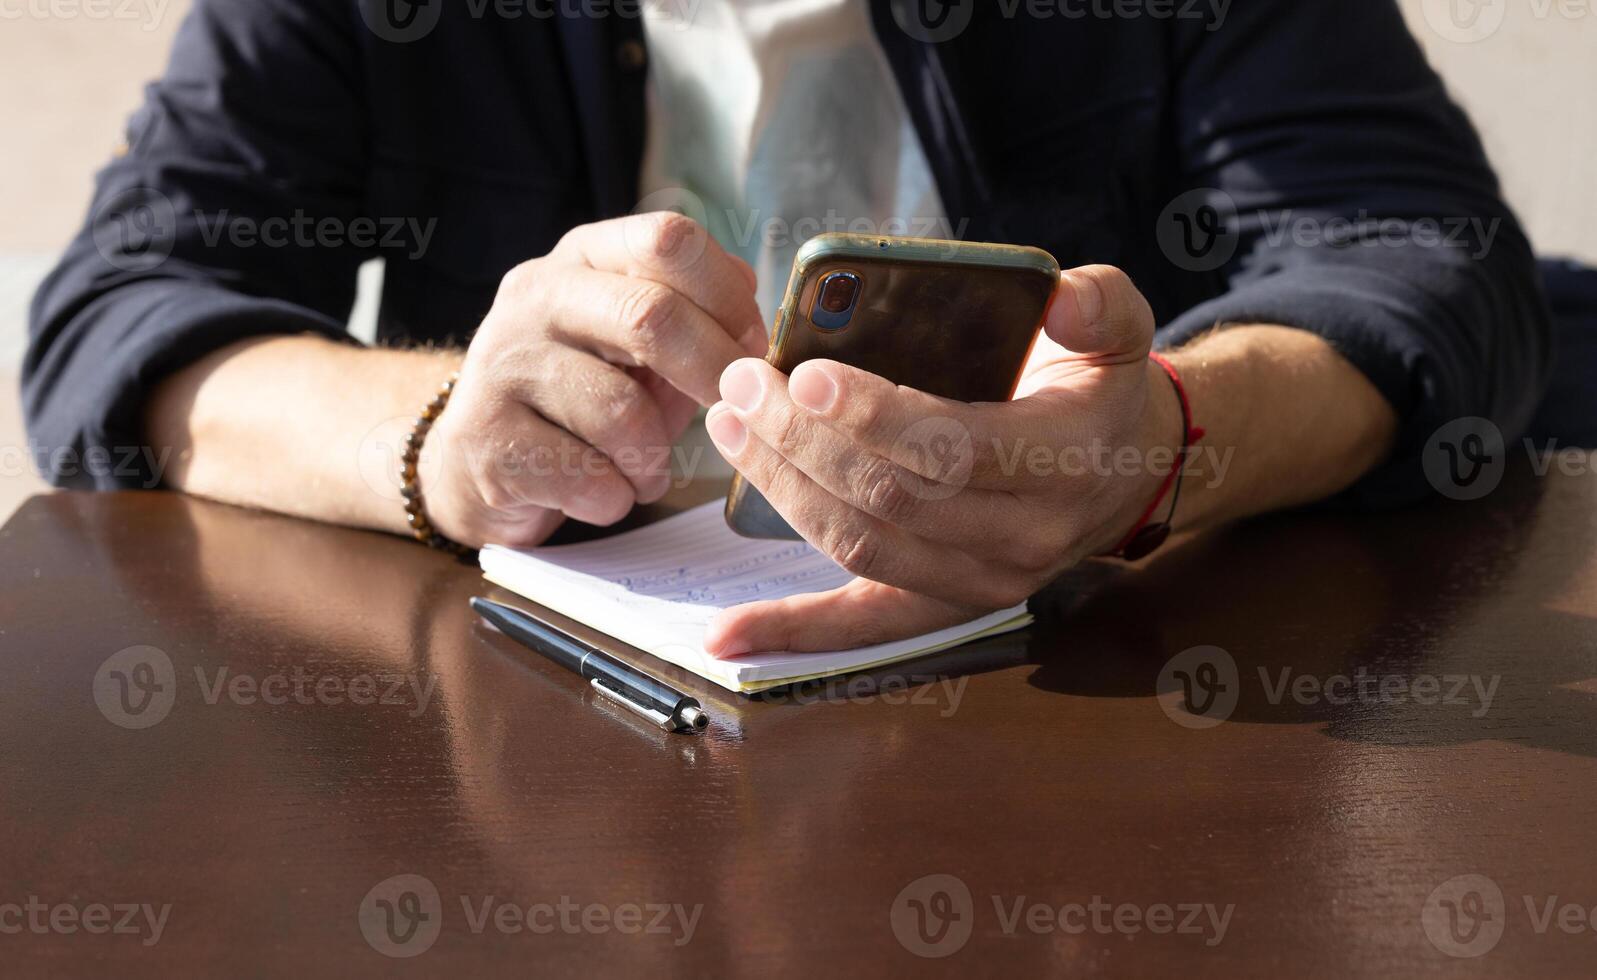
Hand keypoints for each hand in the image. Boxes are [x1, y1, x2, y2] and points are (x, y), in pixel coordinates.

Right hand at [423, 213, 766, 547]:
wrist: (471, 458)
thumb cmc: (580, 398)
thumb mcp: (636, 344)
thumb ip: (695, 315)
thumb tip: (751, 294)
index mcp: (582, 259)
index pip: (667, 240)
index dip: (727, 296)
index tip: (753, 347)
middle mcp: (535, 298)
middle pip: (649, 317)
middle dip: (711, 372)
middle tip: (729, 410)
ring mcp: (502, 366)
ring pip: (622, 414)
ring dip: (654, 458)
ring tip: (645, 469)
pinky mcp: (486, 440)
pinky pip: (590, 477)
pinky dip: (616, 497)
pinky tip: (602, 492)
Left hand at [700, 265, 1181, 655]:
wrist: (1125, 472)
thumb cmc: (1099, 390)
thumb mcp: (1119, 330)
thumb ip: (1097, 304)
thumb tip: (1062, 295)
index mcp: (1065, 460)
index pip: (953, 447)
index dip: (873, 416)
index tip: (804, 375)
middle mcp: (1024, 535)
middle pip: (890, 497)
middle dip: (803, 441)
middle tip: (744, 384)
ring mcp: (983, 581)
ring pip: (862, 546)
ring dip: (783, 490)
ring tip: (730, 428)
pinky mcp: (946, 604)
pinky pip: (863, 625)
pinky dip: (792, 629)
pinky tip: (727, 632)